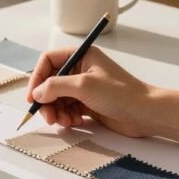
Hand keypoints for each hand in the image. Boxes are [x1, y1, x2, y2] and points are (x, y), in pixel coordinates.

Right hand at [27, 47, 151, 137]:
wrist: (145, 113)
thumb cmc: (121, 93)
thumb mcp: (84, 85)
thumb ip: (56, 86)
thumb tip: (37, 93)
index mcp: (81, 56)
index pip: (49, 61)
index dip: (37, 77)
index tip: (32, 96)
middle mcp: (81, 69)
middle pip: (51, 83)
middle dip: (46, 100)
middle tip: (47, 116)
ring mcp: (84, 88)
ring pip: (58, 99)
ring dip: (56, 111)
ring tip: (63, 121)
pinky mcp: (89, 104)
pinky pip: (68, 109)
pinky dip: (67, 117)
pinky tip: (75, 122)